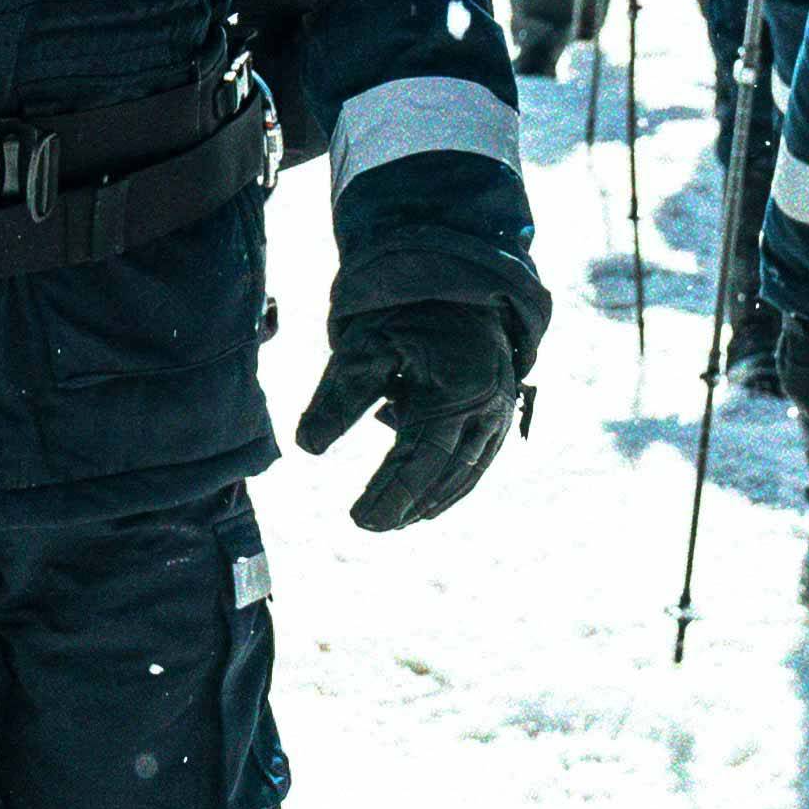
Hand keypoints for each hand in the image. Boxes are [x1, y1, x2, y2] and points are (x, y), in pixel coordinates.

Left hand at [297, 292, 532, 530]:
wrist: (458, 283)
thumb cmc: (406, 314)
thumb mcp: (365, 349)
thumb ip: (339, 399)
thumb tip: (306, 447)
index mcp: (454, 392)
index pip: (418, 460)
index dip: (389, 494)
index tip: (357, 518)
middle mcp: (485, 408)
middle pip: (443, 475)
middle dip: (405, 505)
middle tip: (369, 525)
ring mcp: (499, 413)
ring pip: (466, 474)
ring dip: (430, 502)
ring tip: (395, 522)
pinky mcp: (501, 414)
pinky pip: (479, 462)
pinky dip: (452, 486)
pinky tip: (427, 503)